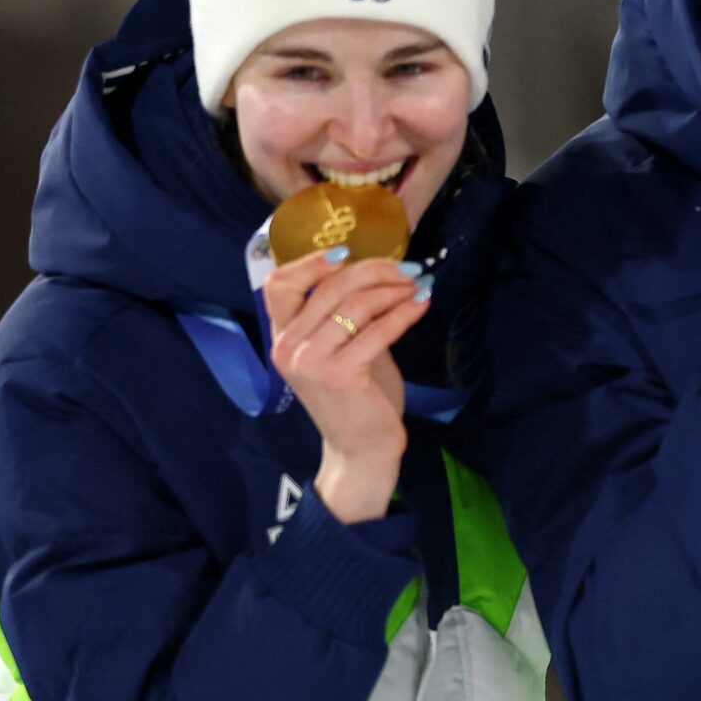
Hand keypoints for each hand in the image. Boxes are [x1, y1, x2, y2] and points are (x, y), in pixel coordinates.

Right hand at [263, 249, 431, 522]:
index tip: (348, 252)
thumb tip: (380, 273)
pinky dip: (404, 312)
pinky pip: (377, 330)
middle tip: (408, 268)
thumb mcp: (344, 348)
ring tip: (418, 285)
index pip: (279, 285)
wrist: (362, 448)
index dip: (311, 262)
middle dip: (373, 271)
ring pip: (354, 305)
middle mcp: (287, 347)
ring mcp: (310, 361)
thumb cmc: (357, 396)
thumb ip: (347, 315)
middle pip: (329, 287)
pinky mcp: (339, 374)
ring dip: (393, 290)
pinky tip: (422, 305)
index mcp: (282, 337)